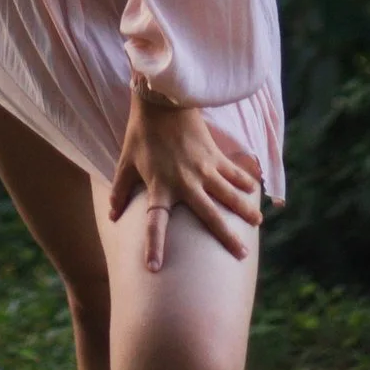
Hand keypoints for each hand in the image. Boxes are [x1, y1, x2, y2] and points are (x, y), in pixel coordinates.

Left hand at [108, 82, 261, 268]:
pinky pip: (233, 171)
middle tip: (240, 255)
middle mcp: (185, 183)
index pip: (154, 223)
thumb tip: (111, 216)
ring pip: (229, 194)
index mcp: (160, 187)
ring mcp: (203, 169)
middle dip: (225, 236)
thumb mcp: (125, 163)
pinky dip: (245, 180)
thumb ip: (119, 191)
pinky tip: (256, 191)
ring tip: (257, 223)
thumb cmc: (141, 134)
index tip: (154, 268)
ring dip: (244, 209)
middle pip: (209, 215)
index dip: (153, 245)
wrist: (162, 101)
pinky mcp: (215, 155)